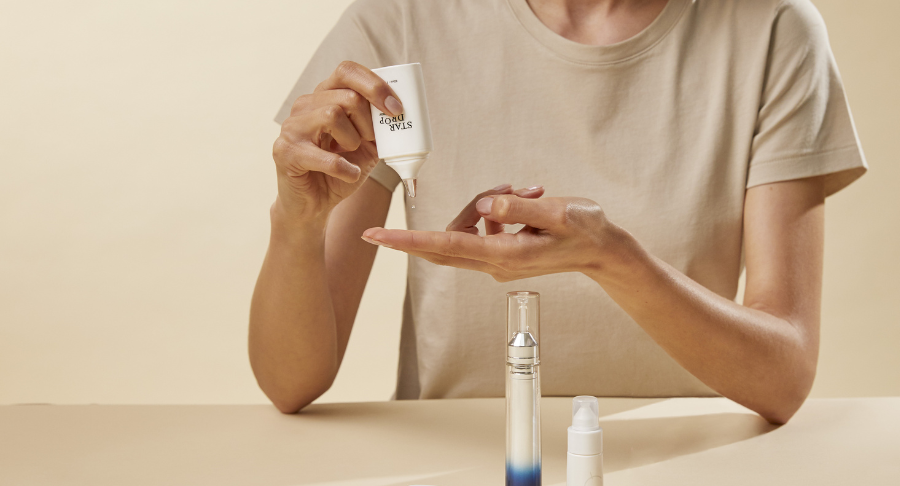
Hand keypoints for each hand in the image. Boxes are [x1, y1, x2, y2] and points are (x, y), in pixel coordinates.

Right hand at [272, 61, 404, 225]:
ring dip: (353, 140)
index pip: (347, 71)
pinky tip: (348, 174)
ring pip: (333, 114)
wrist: (313, 204)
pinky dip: (345, 168)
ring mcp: (292, 126)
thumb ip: (379, 126)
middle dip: (368, 123)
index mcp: (324, 96)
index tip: (396, 109)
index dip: (375, 86)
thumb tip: (399, 112)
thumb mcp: (367, 146)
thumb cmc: (339, 171)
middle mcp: (305, 105)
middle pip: (348, 96)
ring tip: (350, 156)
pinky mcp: (285, 151)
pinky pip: (326, 155)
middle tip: (368, 142)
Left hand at [361, 187, 621, 281]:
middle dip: (430, 228)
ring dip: (485, 203)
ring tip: (528, 193)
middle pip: (444, 242)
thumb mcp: (559, 213)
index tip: (378, 237)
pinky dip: (495, 209)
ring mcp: (496, 261)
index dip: (408, 241)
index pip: (444, 246)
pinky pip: (480, 227)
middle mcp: (494, 263)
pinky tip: (525, 200)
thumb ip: (519, 209)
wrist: (602, 249)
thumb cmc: (584, 229)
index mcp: (504, 255)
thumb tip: (486, 207)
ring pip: (464, 228)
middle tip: (434, 213)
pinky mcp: (501, 252)